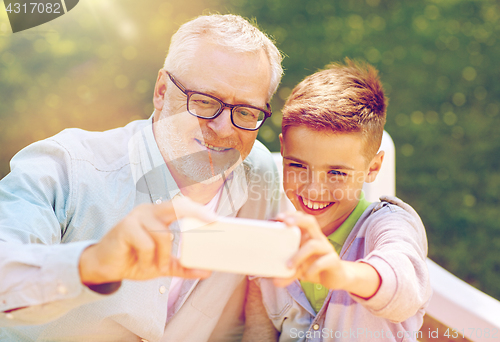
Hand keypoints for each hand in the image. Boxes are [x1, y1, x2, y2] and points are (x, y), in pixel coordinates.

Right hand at [79, 197, 214, 284]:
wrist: (103, 267)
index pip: (181, 205)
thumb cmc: (133, 260)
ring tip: (157, 266)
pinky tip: (142, 264)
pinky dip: (148, 259)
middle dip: (195, 211)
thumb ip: (182, 266)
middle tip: (210, 221)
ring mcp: (136, 217)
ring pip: (163, 234)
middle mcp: (148, 211)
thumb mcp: (162, 264)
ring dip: (163, 256)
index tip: (215, 218)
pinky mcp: (125, 227)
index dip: (198, 209)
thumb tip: (206, 271)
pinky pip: (146, 244)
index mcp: (158, 215)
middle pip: (176, 206)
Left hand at [273, 211, 345, 289]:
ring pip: (313, 244)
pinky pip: (323, 262)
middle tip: (286, 224)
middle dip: (298, 220)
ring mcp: (327, 249)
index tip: (278, 217)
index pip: (302, 218)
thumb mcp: (299, 269)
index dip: (291, 215)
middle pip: (310, 222)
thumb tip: (274, 281)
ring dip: (299, 255)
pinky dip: (311, 269)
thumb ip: (287, 273)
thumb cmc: (315, 267)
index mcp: (309, 236)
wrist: (336, 279)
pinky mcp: (334, 261)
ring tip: (289, 267)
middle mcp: (318, 239)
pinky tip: (305, 277)